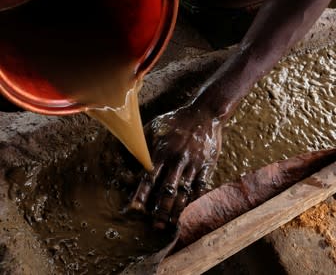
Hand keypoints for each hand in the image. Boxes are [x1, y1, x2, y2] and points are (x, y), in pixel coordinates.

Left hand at [129, 104, 222, 229]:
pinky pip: (201, 186)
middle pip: (167, 190)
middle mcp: (177, 160)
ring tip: (171, 223)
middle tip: (154, 226)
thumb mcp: (154, 126)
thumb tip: (124, 160)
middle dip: (160, 210)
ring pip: (184, 191)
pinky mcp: (207, 165)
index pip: (149, 178)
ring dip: (177, 209)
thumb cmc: (176, 120)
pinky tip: (190, 210)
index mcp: (162, 151)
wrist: (205, 113)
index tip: (133, 210)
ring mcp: (193, 164)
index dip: (141, 195)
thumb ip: (140, 144)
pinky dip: (195, 199)